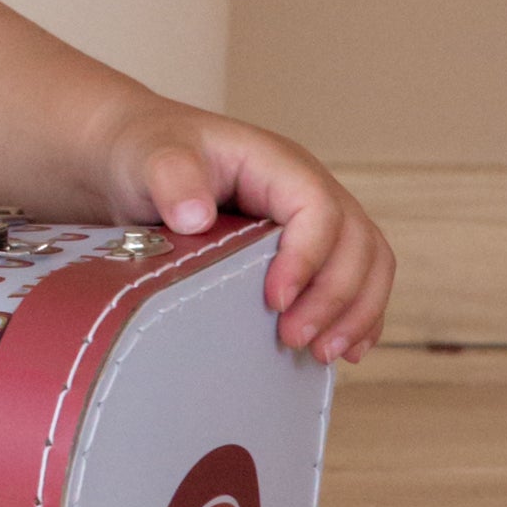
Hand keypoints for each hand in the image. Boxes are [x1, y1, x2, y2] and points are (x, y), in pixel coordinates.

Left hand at [114, 112, 390, 360]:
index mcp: (276, 165)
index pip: (318, 207)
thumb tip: (196, 217)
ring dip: (356, 311)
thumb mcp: (150, 157)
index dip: (307, 257)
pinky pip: (359, 279)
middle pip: (356, 240)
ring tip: (323, 353)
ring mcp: (314, 220)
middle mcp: (306, 189)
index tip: (275, 300)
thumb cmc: (148, 152)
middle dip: (335, 296)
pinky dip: (360, 316)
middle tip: (294, 338)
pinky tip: (345, 350)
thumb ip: (171, 178)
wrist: (137, 158)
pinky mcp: (309, 249)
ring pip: (369, 262)